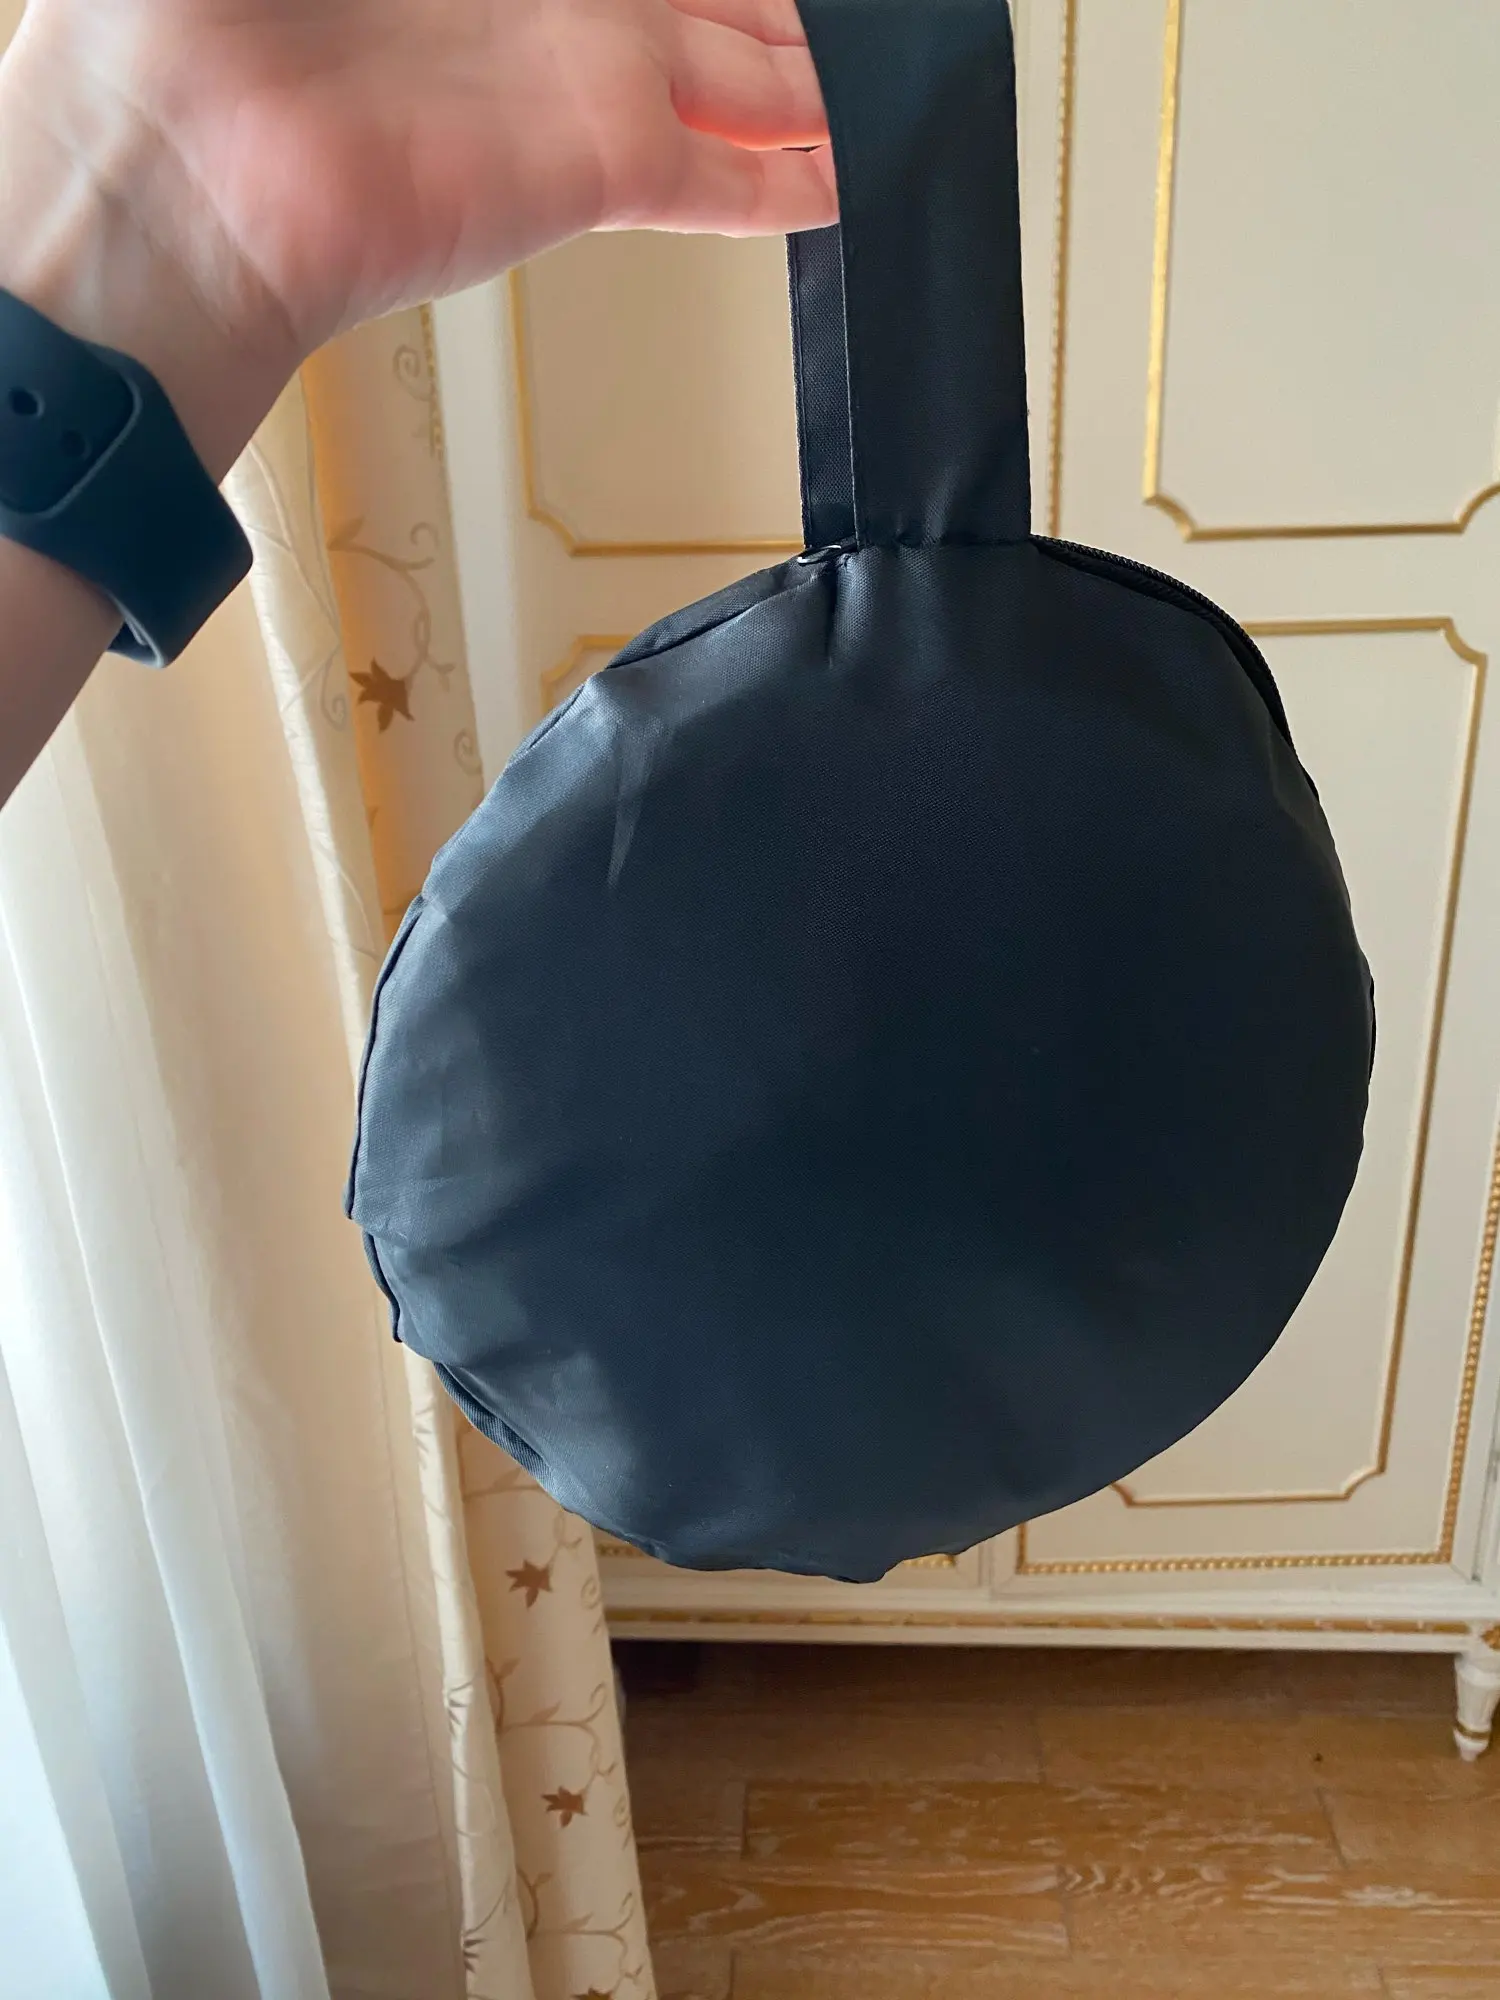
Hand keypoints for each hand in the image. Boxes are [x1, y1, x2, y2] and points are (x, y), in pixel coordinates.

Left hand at [0, 0, 833, 462]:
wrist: (176, 167)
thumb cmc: (200, 6)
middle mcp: (539, 7)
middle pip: (699, 6)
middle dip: (771, 21)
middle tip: (852, 33)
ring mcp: (574, 91)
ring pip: (734, 82)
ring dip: (807, 93)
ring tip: (880, 97)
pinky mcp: (598, 168)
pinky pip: (725, 173)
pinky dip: (792, 182)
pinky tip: (851, 177)